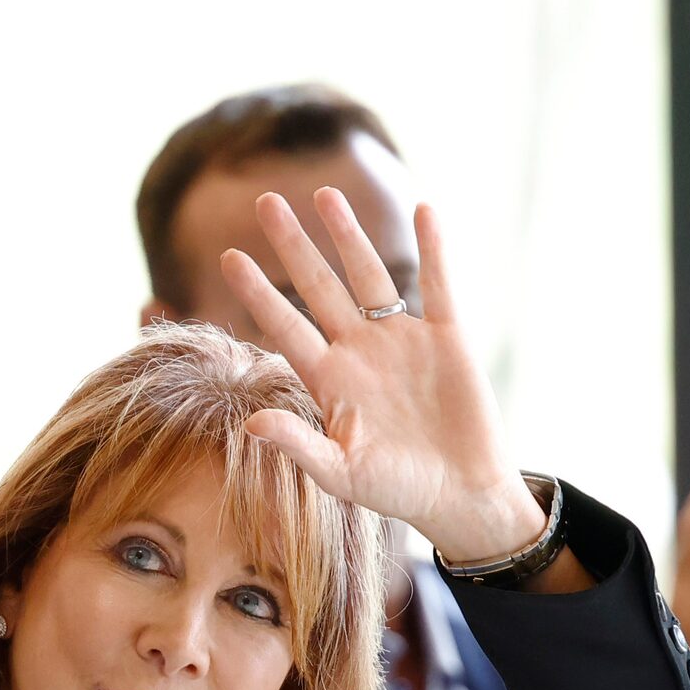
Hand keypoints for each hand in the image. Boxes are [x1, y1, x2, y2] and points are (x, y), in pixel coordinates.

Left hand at [217, 191, 554, 567]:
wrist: (461, 494)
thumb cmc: (397, 490)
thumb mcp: (341, 474)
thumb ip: (298, 445)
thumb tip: (251, 422)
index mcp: (328, 380)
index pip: (285, 326)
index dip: (258, 293)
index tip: (228, 257)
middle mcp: (359, 351)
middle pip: (319, 287)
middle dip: (293, 246)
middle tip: (266, 202)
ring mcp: (402, 340)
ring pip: (370, 276)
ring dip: (349, 236)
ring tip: (325, 194)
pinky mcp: (447, 338)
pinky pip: (440, 284)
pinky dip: (433, 248)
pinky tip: (423, 210)